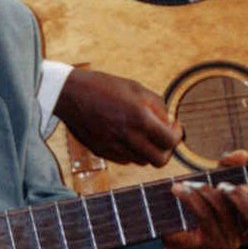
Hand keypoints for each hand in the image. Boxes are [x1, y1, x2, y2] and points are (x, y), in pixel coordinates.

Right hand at [55, 67, 182, 166]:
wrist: (70, 94)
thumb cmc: (103, 86)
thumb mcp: (136, 88)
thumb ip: (157, 106)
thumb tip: (168, 122)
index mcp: (139, 118)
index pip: (170, 141)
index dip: (177, 135)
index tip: (174, 127)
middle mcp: (128, 137)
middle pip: (159, 160)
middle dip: (166, 150)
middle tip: (163, 137)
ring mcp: (113, 147)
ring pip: (142, 162)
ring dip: (148, 151)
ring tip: (143, 135)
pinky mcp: (102, 152)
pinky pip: (125, 159)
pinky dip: (131, 152)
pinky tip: (126, 137)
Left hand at [162, 151, 247, 248]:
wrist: (172, 224)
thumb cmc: (201, 200)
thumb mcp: (218, 178)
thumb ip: (230, 166)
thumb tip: (241, 154)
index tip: (246, 185)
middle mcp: (246, 234)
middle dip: (237, 195)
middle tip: (221, 185)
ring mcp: (228, 242)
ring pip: (224, 211)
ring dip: (206, 191)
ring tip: (190, 183)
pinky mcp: (208, 244)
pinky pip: (204, 216)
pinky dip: (191, 198)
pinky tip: (179, 189)